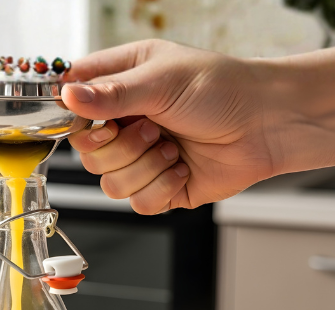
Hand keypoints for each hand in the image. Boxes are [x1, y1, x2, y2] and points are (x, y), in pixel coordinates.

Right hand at [62, 41, 283, 213]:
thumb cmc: (222, 89)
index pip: (73, 102)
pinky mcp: (162, 187)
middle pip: (87, 153)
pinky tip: (182, 168)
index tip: (93, 118)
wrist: (266, 124)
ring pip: (109, 183)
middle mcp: (128, 121)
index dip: (76, 116)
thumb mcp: (161, 81)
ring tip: (173, 147)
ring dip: (144, 167)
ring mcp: (144, 157)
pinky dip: (161, 188)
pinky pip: (138, 203)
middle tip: (153, 128)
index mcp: (122, 84)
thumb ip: (111, 93)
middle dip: (121, 146)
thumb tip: (68, 95)